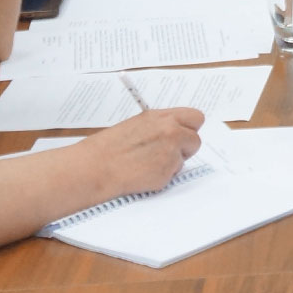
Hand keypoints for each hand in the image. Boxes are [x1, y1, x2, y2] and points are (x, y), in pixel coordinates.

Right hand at [82, 108, 203, 198]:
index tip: (184, 134)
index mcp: (162, 117)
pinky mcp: (167, 172)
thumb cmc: (110, 147)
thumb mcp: (138, 125)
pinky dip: (162, 176)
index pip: (195, 117)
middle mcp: (170, 131)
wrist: (96, 167)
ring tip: (148, 163)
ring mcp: (170, 152)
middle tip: (170, 152)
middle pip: (196, 139)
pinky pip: (173, 175)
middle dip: (186, 146)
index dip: (190, 128)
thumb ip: (161, 125)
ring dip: (173, 162)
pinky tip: (144, 174)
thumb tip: (177, 130)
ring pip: (184, 159)